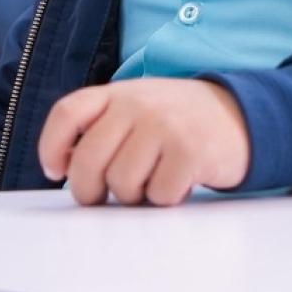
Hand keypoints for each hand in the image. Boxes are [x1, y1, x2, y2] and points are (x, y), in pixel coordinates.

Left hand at [37, 78, 250, 206]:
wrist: (240, 116)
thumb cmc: (179, 122)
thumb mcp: (138, 109)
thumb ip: (103, 128)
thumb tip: (66, 168)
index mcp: (119, 93)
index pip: (68, 113)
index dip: (52, 147)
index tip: (56, 172)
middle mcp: (138, 104)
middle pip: (87, 161)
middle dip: (90, 190)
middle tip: (105, 195)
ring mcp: (164, 125)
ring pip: (121, 183)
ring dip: (135, 195)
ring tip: (153, 180)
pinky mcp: (190, 151)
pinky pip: (158, 194)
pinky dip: (166, 198)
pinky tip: (178, 181)